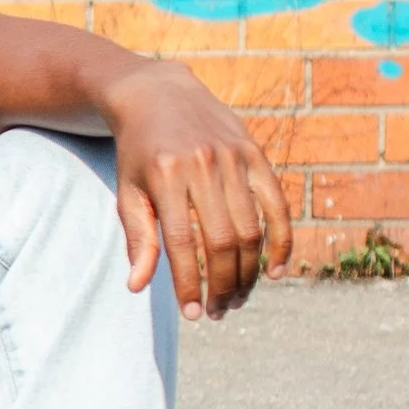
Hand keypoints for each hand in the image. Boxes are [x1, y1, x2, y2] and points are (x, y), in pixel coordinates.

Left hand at [103, 64, 291, 319]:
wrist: (159, 94)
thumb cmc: (138, 152)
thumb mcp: (128, 191)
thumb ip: (138, 238)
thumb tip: (137, 286)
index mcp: (166, 176)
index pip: (181, 243)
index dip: (189, 283)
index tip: (193, 313)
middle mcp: (203, 166)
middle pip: (222, 241)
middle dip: (223, 284)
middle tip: (218, 311)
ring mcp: (234, 159)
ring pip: (251, 229)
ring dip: (248, 272)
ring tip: (236, 298)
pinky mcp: (255, 155)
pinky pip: (277, 206)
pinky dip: (280, 241)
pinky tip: (274, 272)